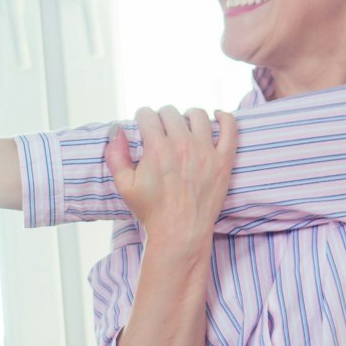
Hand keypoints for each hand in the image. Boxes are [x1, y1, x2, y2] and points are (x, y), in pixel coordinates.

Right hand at [105, 107, 237, 252]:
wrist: (180, 232)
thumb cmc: (151, 211)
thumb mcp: (124, 185)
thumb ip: (115, 155)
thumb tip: (116, 129)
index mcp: (157, 148)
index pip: (147, 114)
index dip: (142, 118)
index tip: (143, 126)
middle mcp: (182, 145)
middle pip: (170, 112)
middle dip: (161, 117)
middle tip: (161, 131)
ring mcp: (206, 152)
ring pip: (198, 115)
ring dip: (188, 116)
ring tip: (184, 126)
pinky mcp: (223, 161)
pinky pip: (230, 129)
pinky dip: (225, 118)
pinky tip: (217, 116)